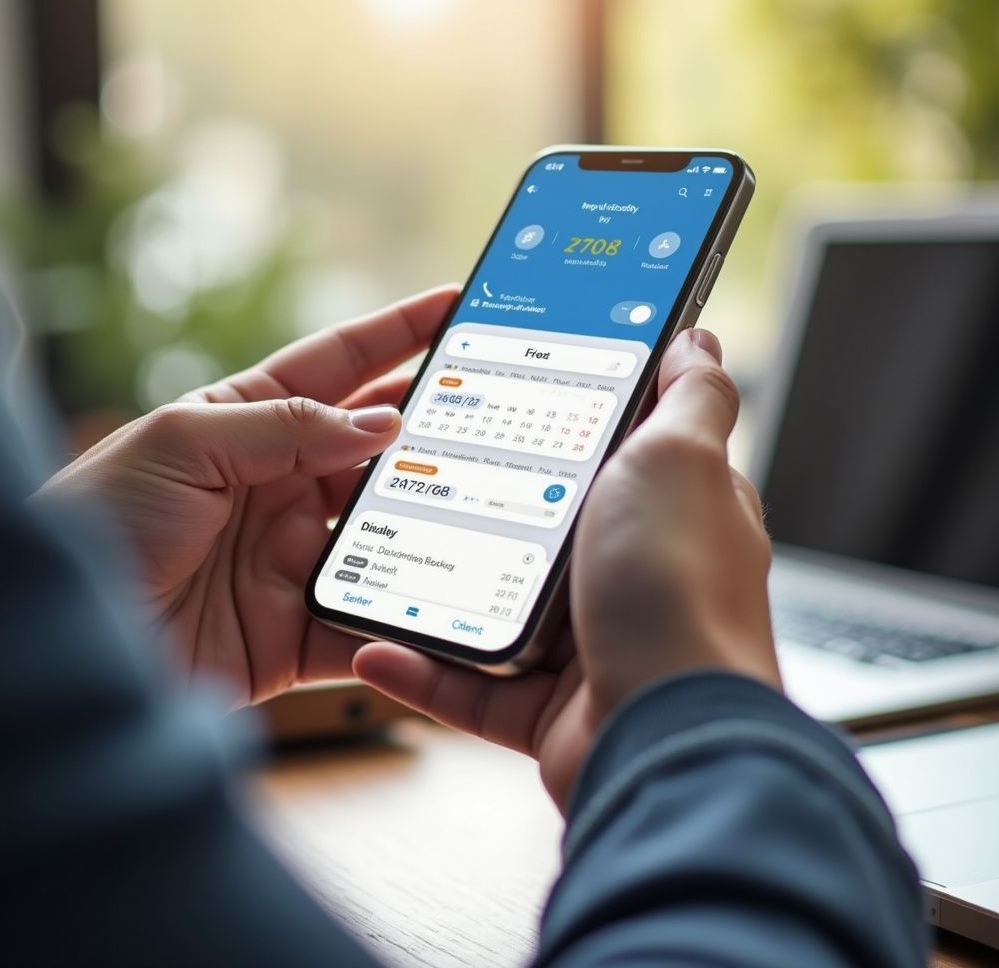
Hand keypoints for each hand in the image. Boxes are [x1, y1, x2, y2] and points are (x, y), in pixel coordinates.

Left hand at [38, 285, 458, 706]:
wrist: (68, 646)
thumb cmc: (99, 522)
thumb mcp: (182, 445)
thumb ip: (286, 427)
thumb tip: (384, 421)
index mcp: (246, 424)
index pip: (338, 366)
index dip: (398, 333)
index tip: (455, 305)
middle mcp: (279, 486)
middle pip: (376, 450)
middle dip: (435, 427)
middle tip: (498, 410)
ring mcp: (292, 558)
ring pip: (386, 533)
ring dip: (434, 520)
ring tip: (492, 502)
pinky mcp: (297, 631)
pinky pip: (367, 620)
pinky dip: (407, 618)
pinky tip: (448, 602)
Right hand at [354, 329, 777, 810]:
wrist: (666, 732)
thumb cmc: (679, 584)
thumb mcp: (682, 456)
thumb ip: (691, 394)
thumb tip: (696, 338)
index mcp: (668, 511)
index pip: (613, 451)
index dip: (562, 420)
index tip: (500, 396)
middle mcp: (633, 576)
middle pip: (541, 526)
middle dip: (481, 502)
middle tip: (414, 466)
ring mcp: (590, 645)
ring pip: (494, 604)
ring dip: (435, 584)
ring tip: (376, 551)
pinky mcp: (548, 709)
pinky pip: (468, 683)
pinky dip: (420, 666)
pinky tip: (374, 640)